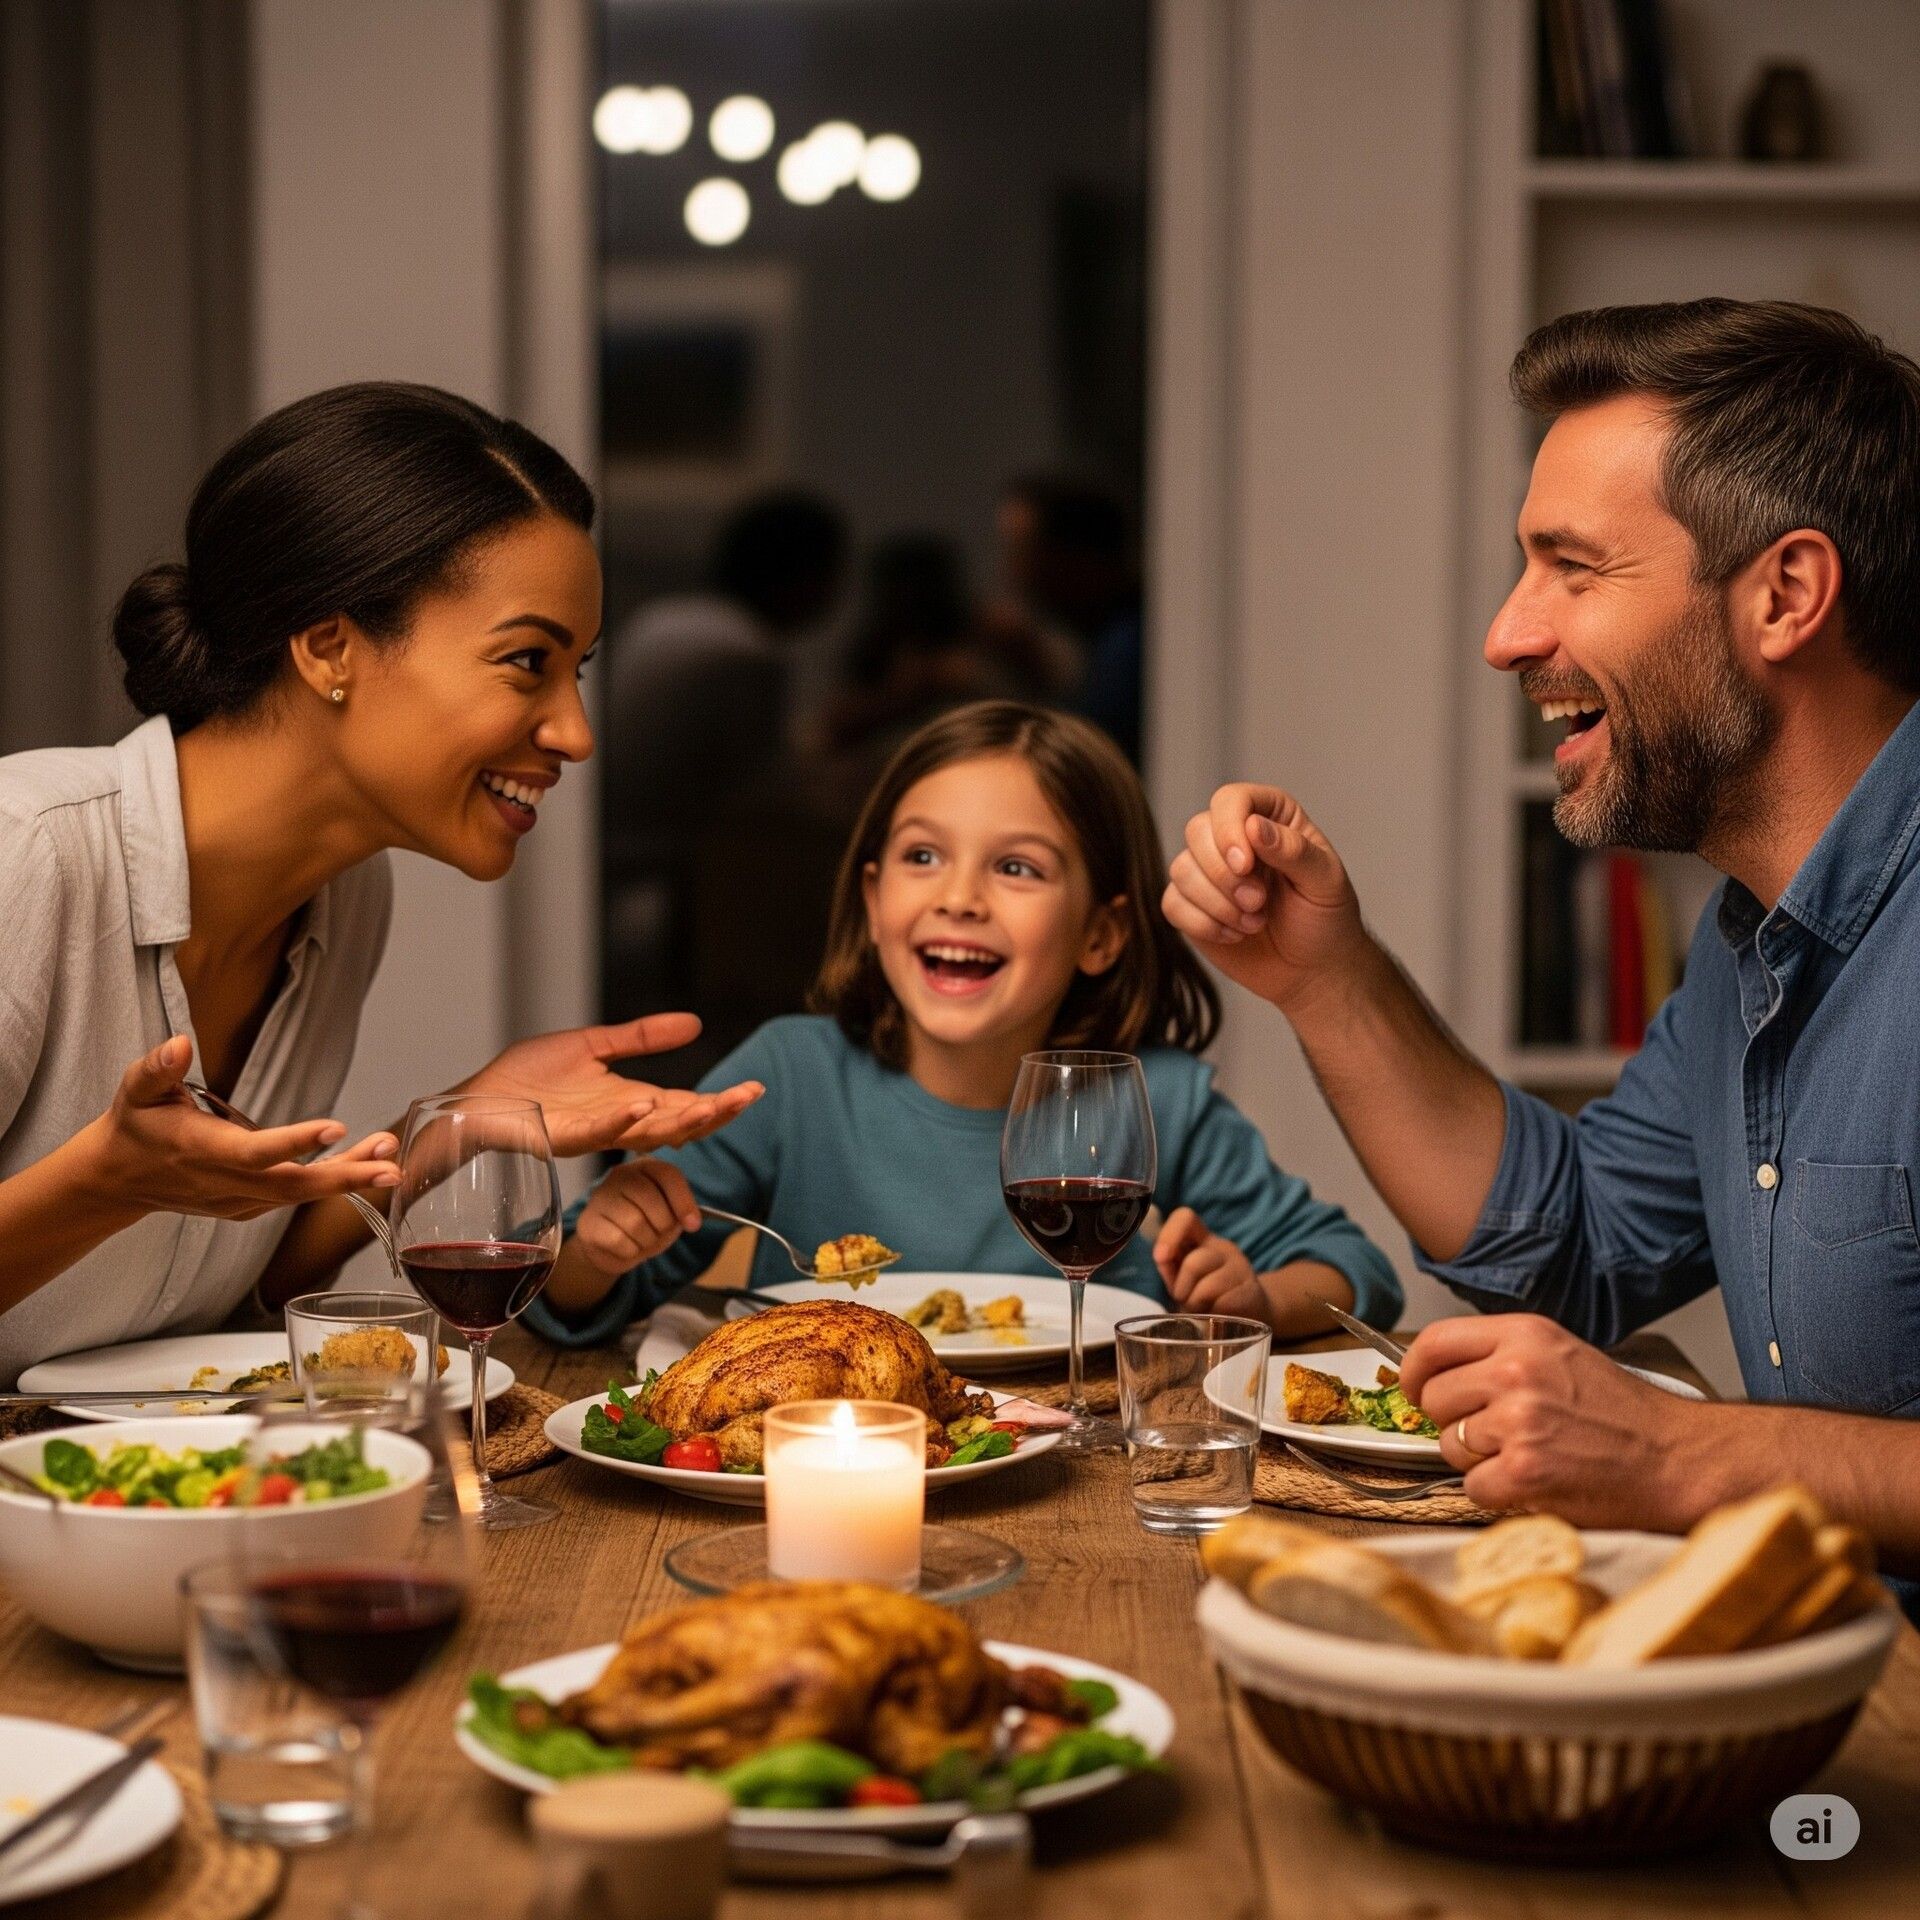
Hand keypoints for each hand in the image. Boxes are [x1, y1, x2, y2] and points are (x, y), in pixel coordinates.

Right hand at [83, 1036, 400, 1220]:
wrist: (118, 1179)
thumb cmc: (135, 1126)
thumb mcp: (136, 1090)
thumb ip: (157, 1069)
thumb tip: (179, 1044)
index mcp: (203, 1151)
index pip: (254, 1151)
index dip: (295, 1142)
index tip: (336, 1127)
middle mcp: (226, 1182)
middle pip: (291, 1185)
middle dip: (344, 1176)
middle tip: (390, 1165)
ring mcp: (239, 1200)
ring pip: (300, 1194)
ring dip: (349, 1177)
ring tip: (391, 1159)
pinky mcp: (249, 1207)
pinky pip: (295, 1198)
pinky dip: (332, 1184)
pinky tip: (368, 1164)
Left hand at [459, 1013, 762, 1157]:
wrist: (480, 1098)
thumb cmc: (529, 1077)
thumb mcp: (594, 1045)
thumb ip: (642, 1036)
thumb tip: (695, 1023)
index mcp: (632, 1101)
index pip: (687, 1105)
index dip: (721, 1101)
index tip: (754, 1089)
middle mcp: (621, 1122)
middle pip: (680, 1123)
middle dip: (716, 1113)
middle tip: (748, 1097)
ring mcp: (596, 1131)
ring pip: (649, 1132)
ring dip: (681, 1120)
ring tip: (711, 1104)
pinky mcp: (565, 1135)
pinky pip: (599, 1131)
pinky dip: (622, 1121)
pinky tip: (642, 1107)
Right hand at [570, 1159, 702, 1274]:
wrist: (611, 1246)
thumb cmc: (646, 1225)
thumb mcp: (669, 1215)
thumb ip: (681, 1213)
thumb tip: (691, 1222)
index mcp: (645, 1167)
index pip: (667, 1175)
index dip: (684, 1201)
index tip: (693, 1225)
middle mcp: (620, 1175)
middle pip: (651, 1200)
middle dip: (663, 1225)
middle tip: (659, 1234)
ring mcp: (601, 1197)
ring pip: (635, 1223)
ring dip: (647, 1241)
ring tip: (642, 1241)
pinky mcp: (588, 1222)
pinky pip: (619, 1241)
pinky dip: (630, 1251)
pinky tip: (626, 1247)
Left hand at [1153, 1208, 1262, 1317]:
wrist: (1250, 1312)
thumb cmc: (1208, 1297)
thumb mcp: (1183, 1280)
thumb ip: (1170, 1267)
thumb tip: (1161, 1256)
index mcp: (1203, 1240)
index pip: (1185, 1218)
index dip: (1169, 1234)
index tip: (1160, 1257)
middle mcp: (1223, 1248)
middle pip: (1193, 1263)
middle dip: (1182, 1289)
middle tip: (1187, 1301)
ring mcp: (1240, 1268)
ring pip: (1205, 1288)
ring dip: (1195, 1305)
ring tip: (1202, 1310)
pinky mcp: (1251, 1292)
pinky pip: (1221, 1305)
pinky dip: (1212, 1315)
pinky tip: (1218, 1314)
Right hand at [1161, 782, 1368, 1012]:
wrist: (1313, 969)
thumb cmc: (1326, 919)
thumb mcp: (1325, 881)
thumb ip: (1293, 850)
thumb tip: (1253, 825)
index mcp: (1270, 817)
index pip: (1230, 800)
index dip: (1229, 828)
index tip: (1245, 865)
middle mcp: (1234, 837)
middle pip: (1197, 830)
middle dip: (1224, 875)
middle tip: (1258, 903)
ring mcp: (1208, 872)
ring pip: (1181, 869)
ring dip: (1218, 904)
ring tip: (1254, 923)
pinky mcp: (1191, 906)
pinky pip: (1172, 904)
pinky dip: (1203, 924)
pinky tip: (1234, 935)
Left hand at [1398, 1314, 1694, 1525]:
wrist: (1674, 1458)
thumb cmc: (1621, 1412)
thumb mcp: (1560, 1354)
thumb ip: (1500, 1355)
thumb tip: (1437, 1373)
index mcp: (1523, 1335)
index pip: (1434, 1341)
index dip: (1415, 1369)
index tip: (1415, 1387)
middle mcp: (1516, 1372)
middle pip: (1433, 1397)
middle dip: (1452, 1420)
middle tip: (1493, 1432)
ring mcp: (1519, 1422)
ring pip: (1449, 1445)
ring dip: (1478, 1459)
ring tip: (1525, 1454)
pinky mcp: (1524, 1472)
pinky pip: (1471, 1486)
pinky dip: (1495, 1493)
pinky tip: (1530, 1482)